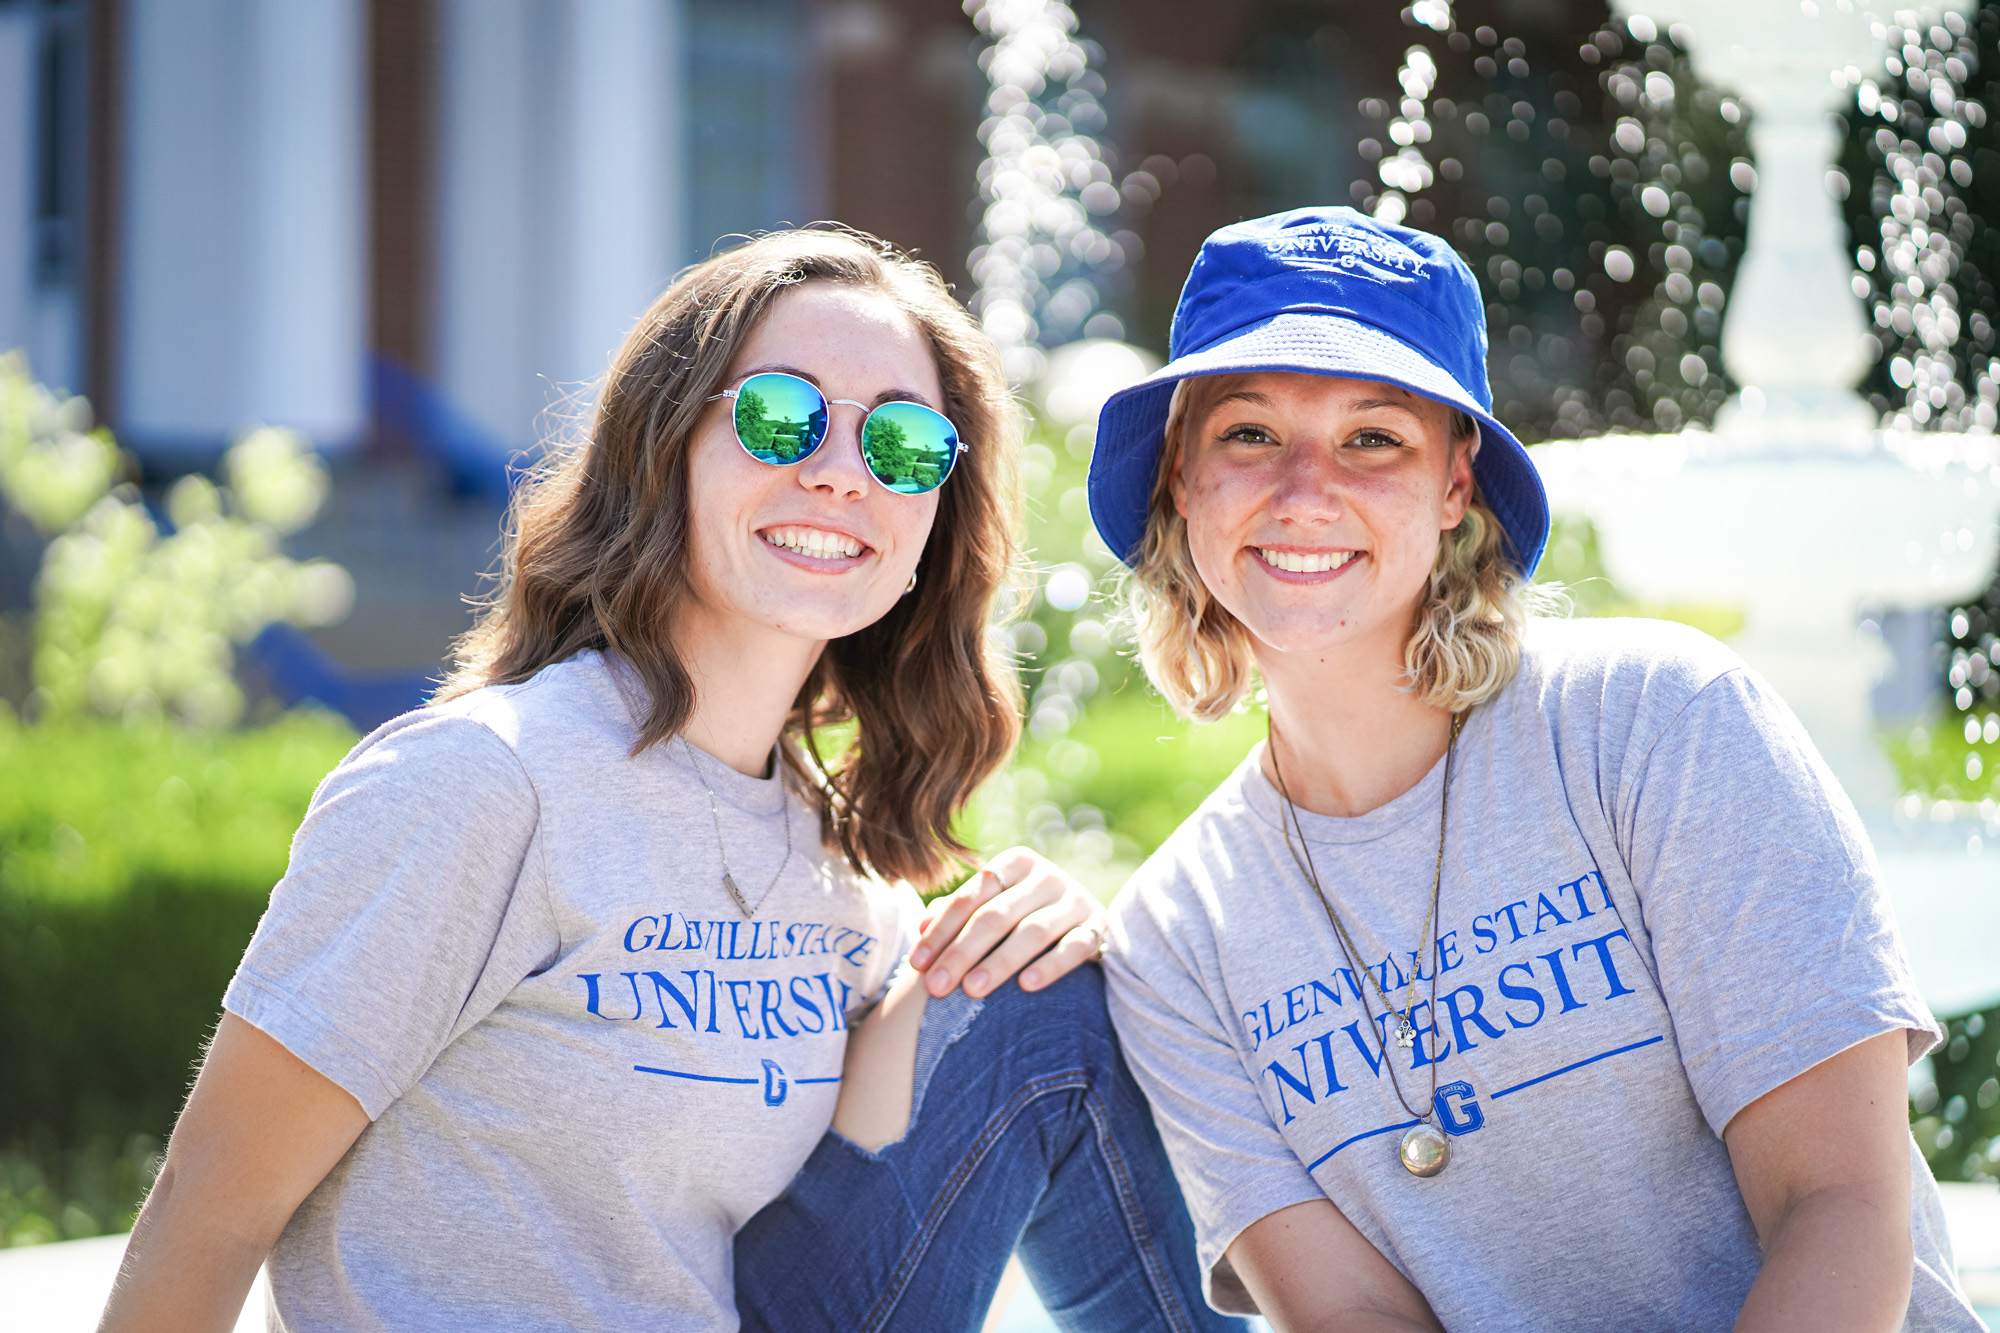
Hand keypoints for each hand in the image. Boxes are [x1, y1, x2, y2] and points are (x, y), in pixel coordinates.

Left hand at [907, 847, 1106, 998]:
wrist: (1084, 923)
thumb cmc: (1023, 916)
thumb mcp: (993, 906)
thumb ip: (957, 914)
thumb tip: (920, 927)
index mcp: (1015, 863)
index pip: (970, 897)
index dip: (940, 931)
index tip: (917, 965)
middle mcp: (1046, 875)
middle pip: (995, 915)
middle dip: (961, 952)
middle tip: (937, 987)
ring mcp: (1075, 899)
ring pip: (1032, 932)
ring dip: (999, 962)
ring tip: (972, 991)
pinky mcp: (1098, 927)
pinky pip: (1074, 947)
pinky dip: (1050, 966)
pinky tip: (1026, 986)